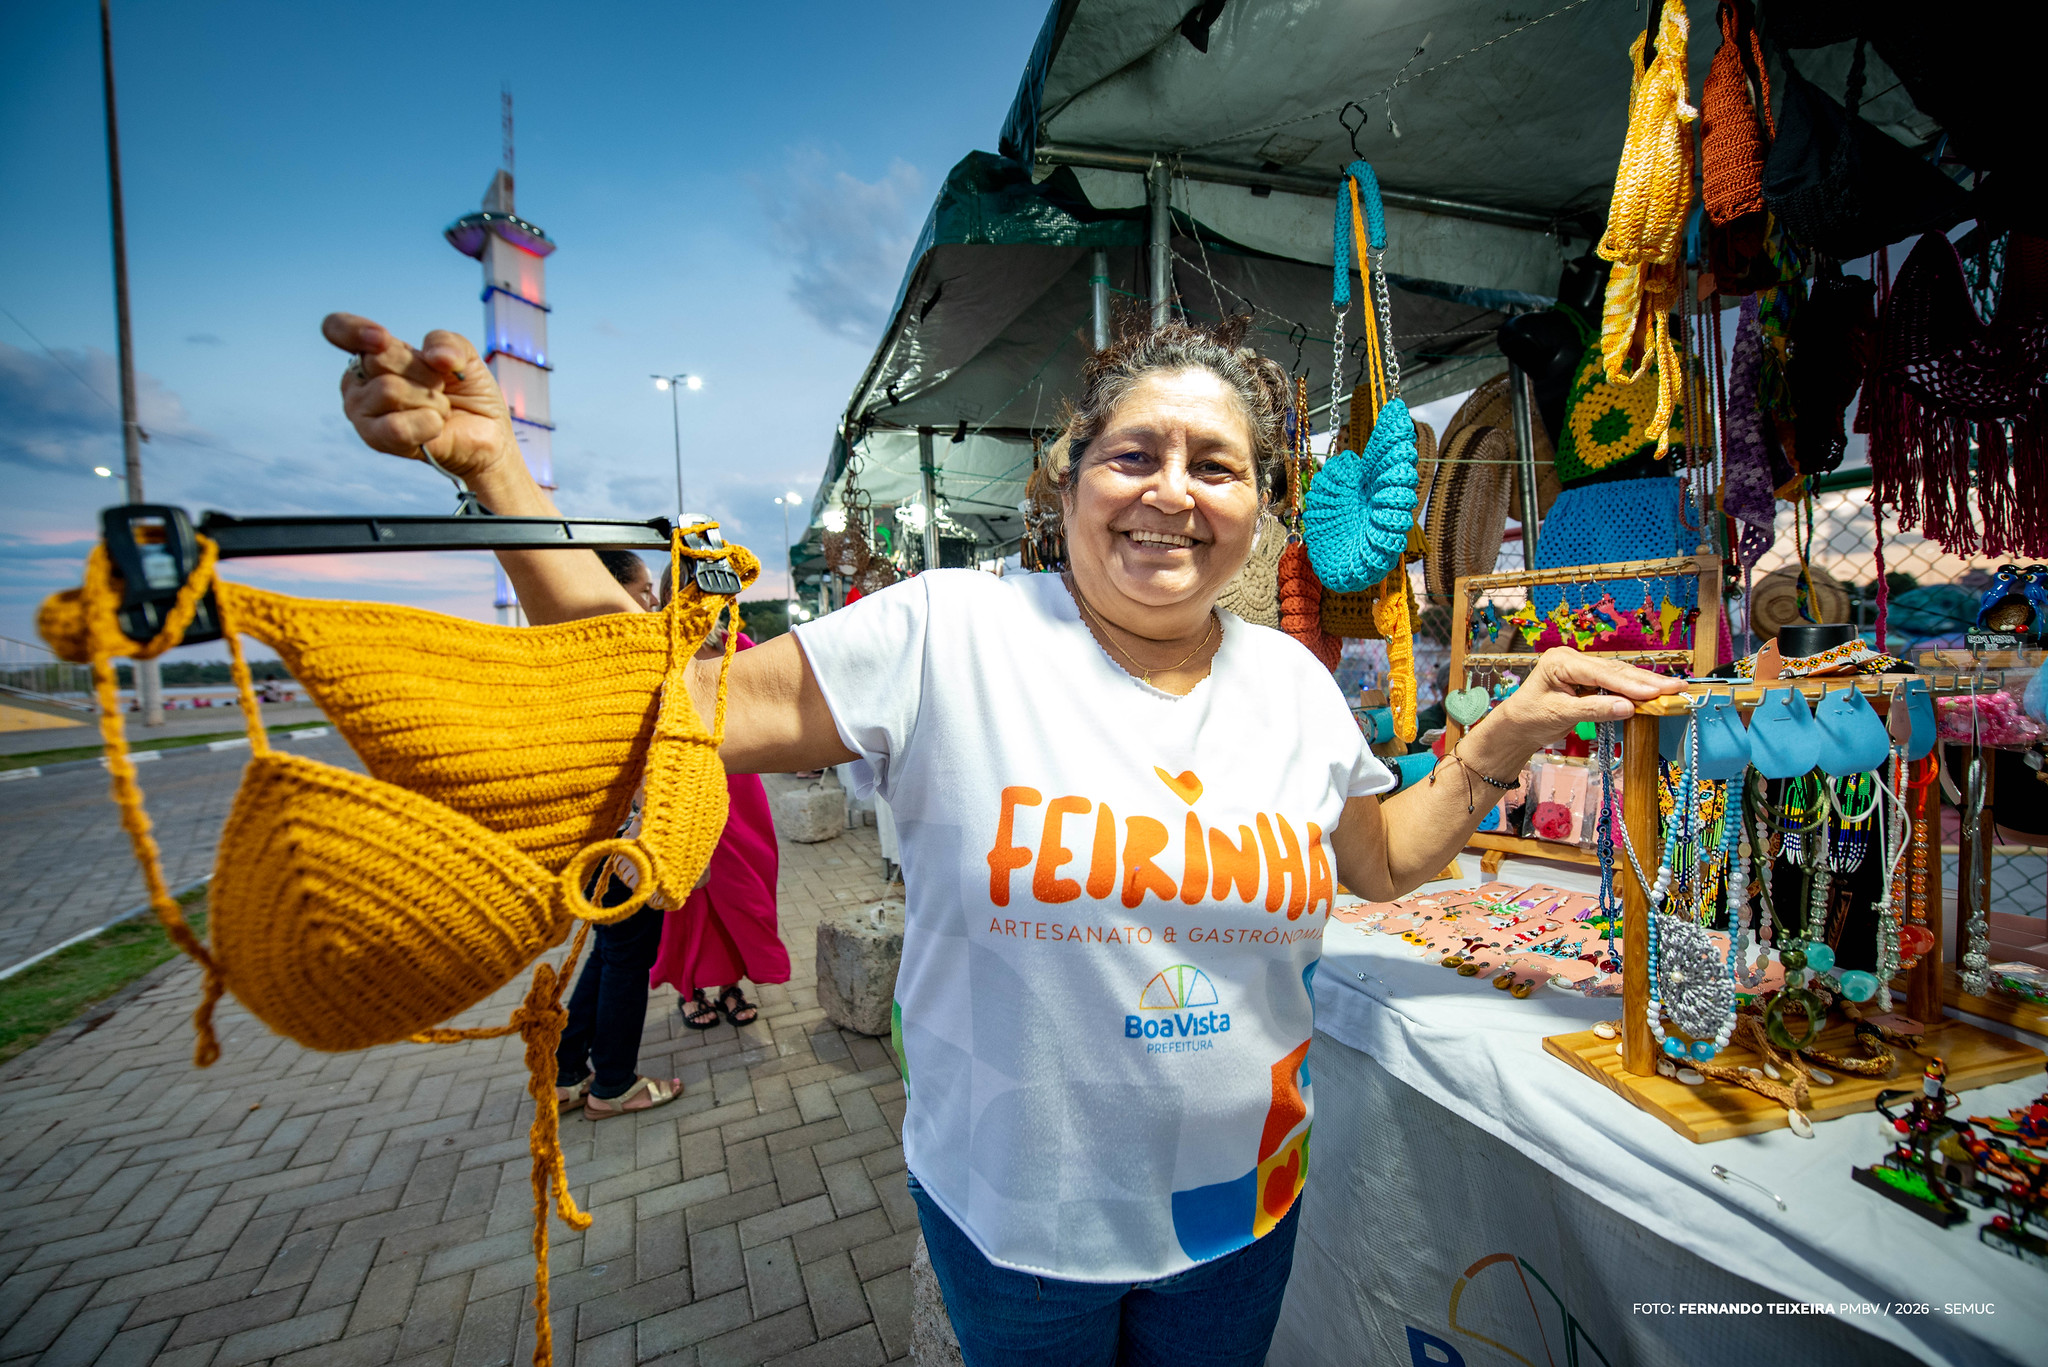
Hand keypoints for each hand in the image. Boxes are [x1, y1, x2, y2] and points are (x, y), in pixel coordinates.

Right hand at [321, 312, 515, 482]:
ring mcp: (362, 411)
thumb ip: (447, 342)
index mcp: (373, 352)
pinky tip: (435, 426)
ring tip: (438, 409)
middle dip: (424, 372)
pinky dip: (426, 424)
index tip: (382, 339)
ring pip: (390, 391)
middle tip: (439, 387)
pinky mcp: (375, 438)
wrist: (485, 432)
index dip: (354, 330)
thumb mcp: (462, 354)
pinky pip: (395, 426)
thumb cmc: (466, 392)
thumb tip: (435, 357)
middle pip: (379, 358)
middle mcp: (359, 380)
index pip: (337, 328)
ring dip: (430, 400)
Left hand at [1484, 647, 1685, 749]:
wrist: (1517, 726)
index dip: (1631, 684)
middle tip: (1677, 687)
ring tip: (1674, 688)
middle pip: (1615, 670)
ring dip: (1646, 684)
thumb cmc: (1530, 717)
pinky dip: (1635, 689)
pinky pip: (1615, 683)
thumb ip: (1594, 710)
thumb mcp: (1560, 715)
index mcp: (1561, 661)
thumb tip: (1628, 708)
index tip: (1657, 692)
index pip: (1602, 673)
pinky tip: (1655, 692)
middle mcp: (1572, 659)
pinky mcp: (1587, 679)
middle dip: (1647, 681)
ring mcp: (1581, 667)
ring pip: (1619, 674)